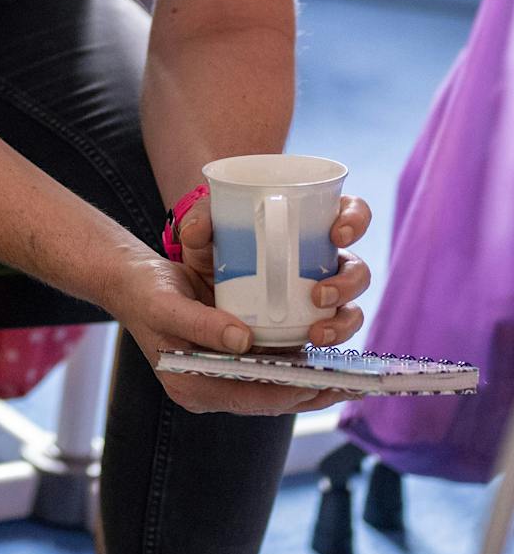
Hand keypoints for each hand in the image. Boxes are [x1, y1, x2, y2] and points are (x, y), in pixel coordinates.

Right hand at [112, 252, 350, 415]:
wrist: (131, 280)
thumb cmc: (145, 292)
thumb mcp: (166, 305)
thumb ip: (202, 325)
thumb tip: (243, 342)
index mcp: (191, 387)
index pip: (248, 398)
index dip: (287, 393)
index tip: (320, 384)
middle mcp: (209, 388)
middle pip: (266, 400)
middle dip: (307, 394)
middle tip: (347, 386)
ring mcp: (219, 375)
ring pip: (271, 389)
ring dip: (306, 384)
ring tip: (343, 378)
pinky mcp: (228, 359)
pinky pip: (266, 372)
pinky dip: (292, 368)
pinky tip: (318, 359)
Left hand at [177, 193, 372, 347]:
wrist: (196, 295)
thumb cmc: (210, 253)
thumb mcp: (201, 236)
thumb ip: (198, 224)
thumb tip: (198, 229)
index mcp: (307, 227)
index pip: (348, 212)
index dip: (355, 219)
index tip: (337, 234)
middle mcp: (321, 262)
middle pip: (356, 268)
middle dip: (350, 282)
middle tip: (320, 294)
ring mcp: (321, 297)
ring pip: (352, 307)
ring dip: (343, 320)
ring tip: (316, 331)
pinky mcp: (311, 325)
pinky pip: (336, 333)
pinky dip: (332, 339)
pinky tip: (313, 341)